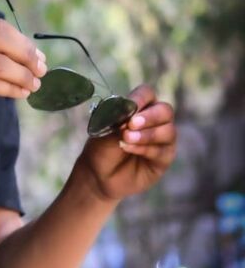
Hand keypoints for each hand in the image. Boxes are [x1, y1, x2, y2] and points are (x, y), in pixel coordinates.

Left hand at [76, 84, 176, 201]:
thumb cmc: (101, 146)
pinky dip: (145, 148)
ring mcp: (162, 140)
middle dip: (149, 117)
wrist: (98, 173)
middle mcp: (154, 121)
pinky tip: (128, 148)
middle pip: (165, 111)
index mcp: (139, 107)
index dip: (141, 98)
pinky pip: (162, 151)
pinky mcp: (164, 159)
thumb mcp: (105, 127)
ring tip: (126, 138)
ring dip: (146, 135)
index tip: (130, 106)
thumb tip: (131, 110)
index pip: (147, 94)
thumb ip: (119, 117)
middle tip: (131, 124)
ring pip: (168, 131)